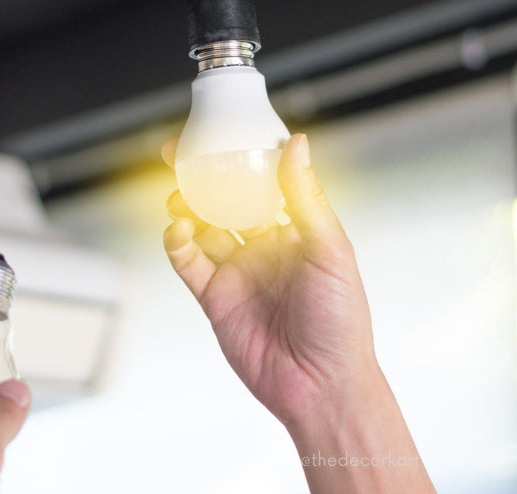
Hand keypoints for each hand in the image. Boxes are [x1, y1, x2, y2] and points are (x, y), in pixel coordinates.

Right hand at [163, 133, 433, 492]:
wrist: (321, 386)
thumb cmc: (342, 322)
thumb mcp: (330, 250)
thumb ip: (305, 198)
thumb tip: (296, 145)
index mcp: (295, 232)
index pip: (262, 183)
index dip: (239, 158)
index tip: (220, 133)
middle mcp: (263, 248)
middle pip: (224, 201)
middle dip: (201, 177)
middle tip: (179, 154)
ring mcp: (236, 271)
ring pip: (201, 227)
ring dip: (185, 207)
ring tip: (178, 195)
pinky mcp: (214, 297)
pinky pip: (187, 262)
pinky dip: (177, 243)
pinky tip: (177, 231)